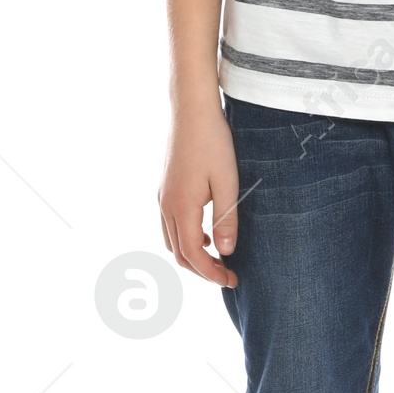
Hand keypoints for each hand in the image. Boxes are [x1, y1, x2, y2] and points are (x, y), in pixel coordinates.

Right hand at [158, 98, 240, 286]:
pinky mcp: (165, 188)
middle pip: (178, 253)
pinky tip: (207, 233)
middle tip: (228, 274)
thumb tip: (225, 252)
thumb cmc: (213, 143)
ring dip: (192, 255)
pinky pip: (171, 225)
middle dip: (202, 269)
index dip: (211, 273)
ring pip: (172, 241)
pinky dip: (186, 238)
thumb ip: (226, 219)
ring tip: (219, 258)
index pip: (192, 255)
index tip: (231, 281)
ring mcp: (162, 197)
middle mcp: (166, 206)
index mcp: (181, 207)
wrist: (192, 111)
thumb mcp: (227, 182)